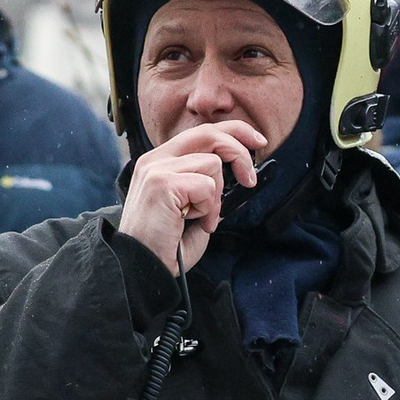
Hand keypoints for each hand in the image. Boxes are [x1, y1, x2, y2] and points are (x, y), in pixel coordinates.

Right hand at [115, 122, 261, 273]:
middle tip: (250, 179)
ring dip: (215, 197)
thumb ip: (208, 188)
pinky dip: (208, 208)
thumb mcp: (191, 209)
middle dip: (239, 151)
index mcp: (160, 162)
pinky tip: (192, 221)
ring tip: (201, 218)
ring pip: (212, 164)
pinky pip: (207, 185)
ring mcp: (156, 169)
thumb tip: (238, 178)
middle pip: (209, 134)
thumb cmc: (166, 245)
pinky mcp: (162, 183)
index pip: (201, 132)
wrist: (143, 267)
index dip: (234, 132)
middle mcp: (155, 159)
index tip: (257, 142)